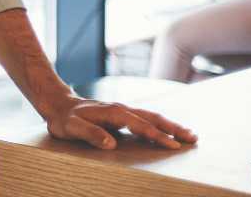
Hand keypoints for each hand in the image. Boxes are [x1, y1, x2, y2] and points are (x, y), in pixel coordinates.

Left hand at [42, 94, 196, 149]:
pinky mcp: (121, 115)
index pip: (140, 125)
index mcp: (113, 112)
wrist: (57, 104)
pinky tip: (167, 132)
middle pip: (152, 118)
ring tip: (188, 134)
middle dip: (173, 128)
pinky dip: (159, 125)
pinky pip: (145, 120)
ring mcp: (122, 111)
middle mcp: (121, 109)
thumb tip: (111, 143)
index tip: (174, 145)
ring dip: (170, 125)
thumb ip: (91, 134)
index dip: (157, 136)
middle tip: (193, 138)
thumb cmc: (64, 118)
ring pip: (150, 117)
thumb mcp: (72, 127)